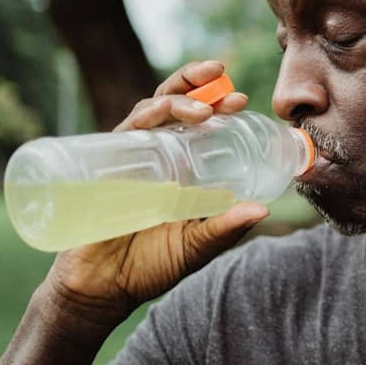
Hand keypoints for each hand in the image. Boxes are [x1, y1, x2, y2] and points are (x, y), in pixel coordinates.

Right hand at [37, 61, 268, 340]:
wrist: (102, 290)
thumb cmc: (149, 267)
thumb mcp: (196, 247)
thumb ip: (225, 228)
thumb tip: (263, 209)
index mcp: (181, 167)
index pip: (200, 125)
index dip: (218, 105)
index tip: (242, 100)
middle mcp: (155, 156)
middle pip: (173, 105)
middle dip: (194, 83)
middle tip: (220, 74)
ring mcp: (129, 159)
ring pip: (149, 112)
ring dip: (175, 101)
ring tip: (202, 110)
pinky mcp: (104, 168)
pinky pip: (121, 135)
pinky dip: (140, 121)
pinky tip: (156, 117)